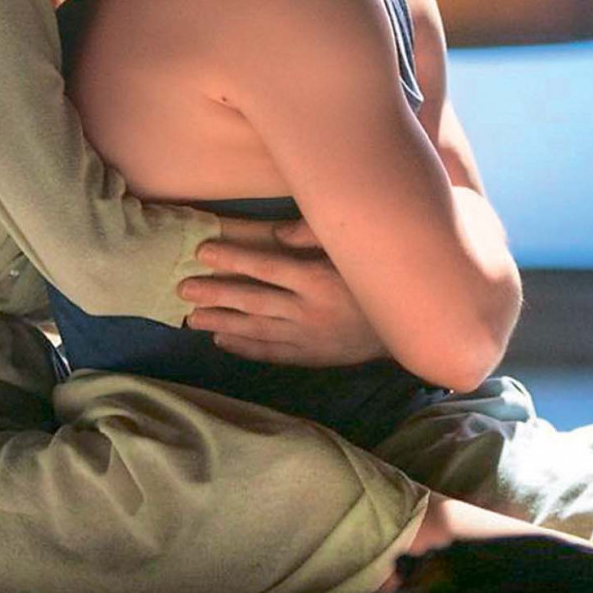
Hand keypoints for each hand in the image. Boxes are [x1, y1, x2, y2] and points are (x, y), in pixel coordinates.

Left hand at [183, 219, 386, 366]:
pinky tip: (222, 343)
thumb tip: (277, 235)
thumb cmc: (376, 279)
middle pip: (253, 300)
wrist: (409, 326)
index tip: (203, 252)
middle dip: (216, 294)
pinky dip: (245, 349)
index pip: (266, 267)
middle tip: (183, 289)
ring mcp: (309, 337)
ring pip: (257, 330)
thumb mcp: (353, 249)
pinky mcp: (312, 357)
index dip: (233, 259)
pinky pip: (272, 353)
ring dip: (222, 324)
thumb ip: (316, 234)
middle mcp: (309, 310)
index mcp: (319, 279)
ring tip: (191, 319)